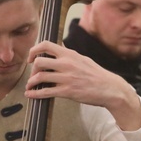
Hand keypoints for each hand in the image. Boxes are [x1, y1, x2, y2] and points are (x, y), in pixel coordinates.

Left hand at [25, 40, 140, 130]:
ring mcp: (66, 78)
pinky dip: (35, 94)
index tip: (31, 58)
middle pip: (39, 62)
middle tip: (33, 75)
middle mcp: (66, 64)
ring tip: (30, 86)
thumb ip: (69, 55)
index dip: (34, 50)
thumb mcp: (83, 59)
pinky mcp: (67, 91)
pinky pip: (46, 91)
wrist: (109, 88)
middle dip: (32, 70)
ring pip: (40, 77)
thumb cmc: (97, 75)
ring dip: (31, 82)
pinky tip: (31, 95)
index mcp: (70, 54)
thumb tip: (58, 49)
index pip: (45, 45)